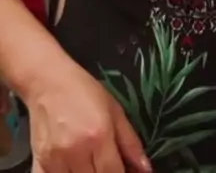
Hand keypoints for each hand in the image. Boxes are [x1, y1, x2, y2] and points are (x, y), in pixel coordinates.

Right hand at [24, 61, 151, 172]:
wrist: (47, 81)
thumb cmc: (84, 91)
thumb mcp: (115, 110)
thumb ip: (131, 142)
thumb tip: (146, 169)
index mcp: (99, 136)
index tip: (126, 171)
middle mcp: (77, 152)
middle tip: (106, 163)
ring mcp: (55, 160)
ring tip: (91, 162)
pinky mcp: (40, 163)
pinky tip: (73, 166)